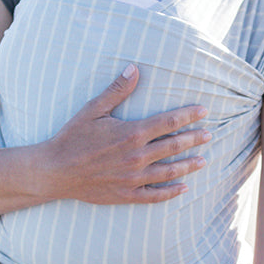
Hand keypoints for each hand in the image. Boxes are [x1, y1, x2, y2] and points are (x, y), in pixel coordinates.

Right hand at [41, 64, 210, 204]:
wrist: (54, 171)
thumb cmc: (72, 137)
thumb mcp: (93, 109)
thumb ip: (117, 90)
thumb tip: (134, 68)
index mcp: (132, 133)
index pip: (169, 123)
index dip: (189, 116)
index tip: (203, 112)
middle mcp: (137, 156)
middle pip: (175, 146)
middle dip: (194, 139)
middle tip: (209, 135)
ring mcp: (133, 177)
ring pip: (170, 171)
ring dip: (189, 165)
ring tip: (203, 160)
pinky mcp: (126, 194)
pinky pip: (155, 195)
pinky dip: (171, 192)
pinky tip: (183, 188)